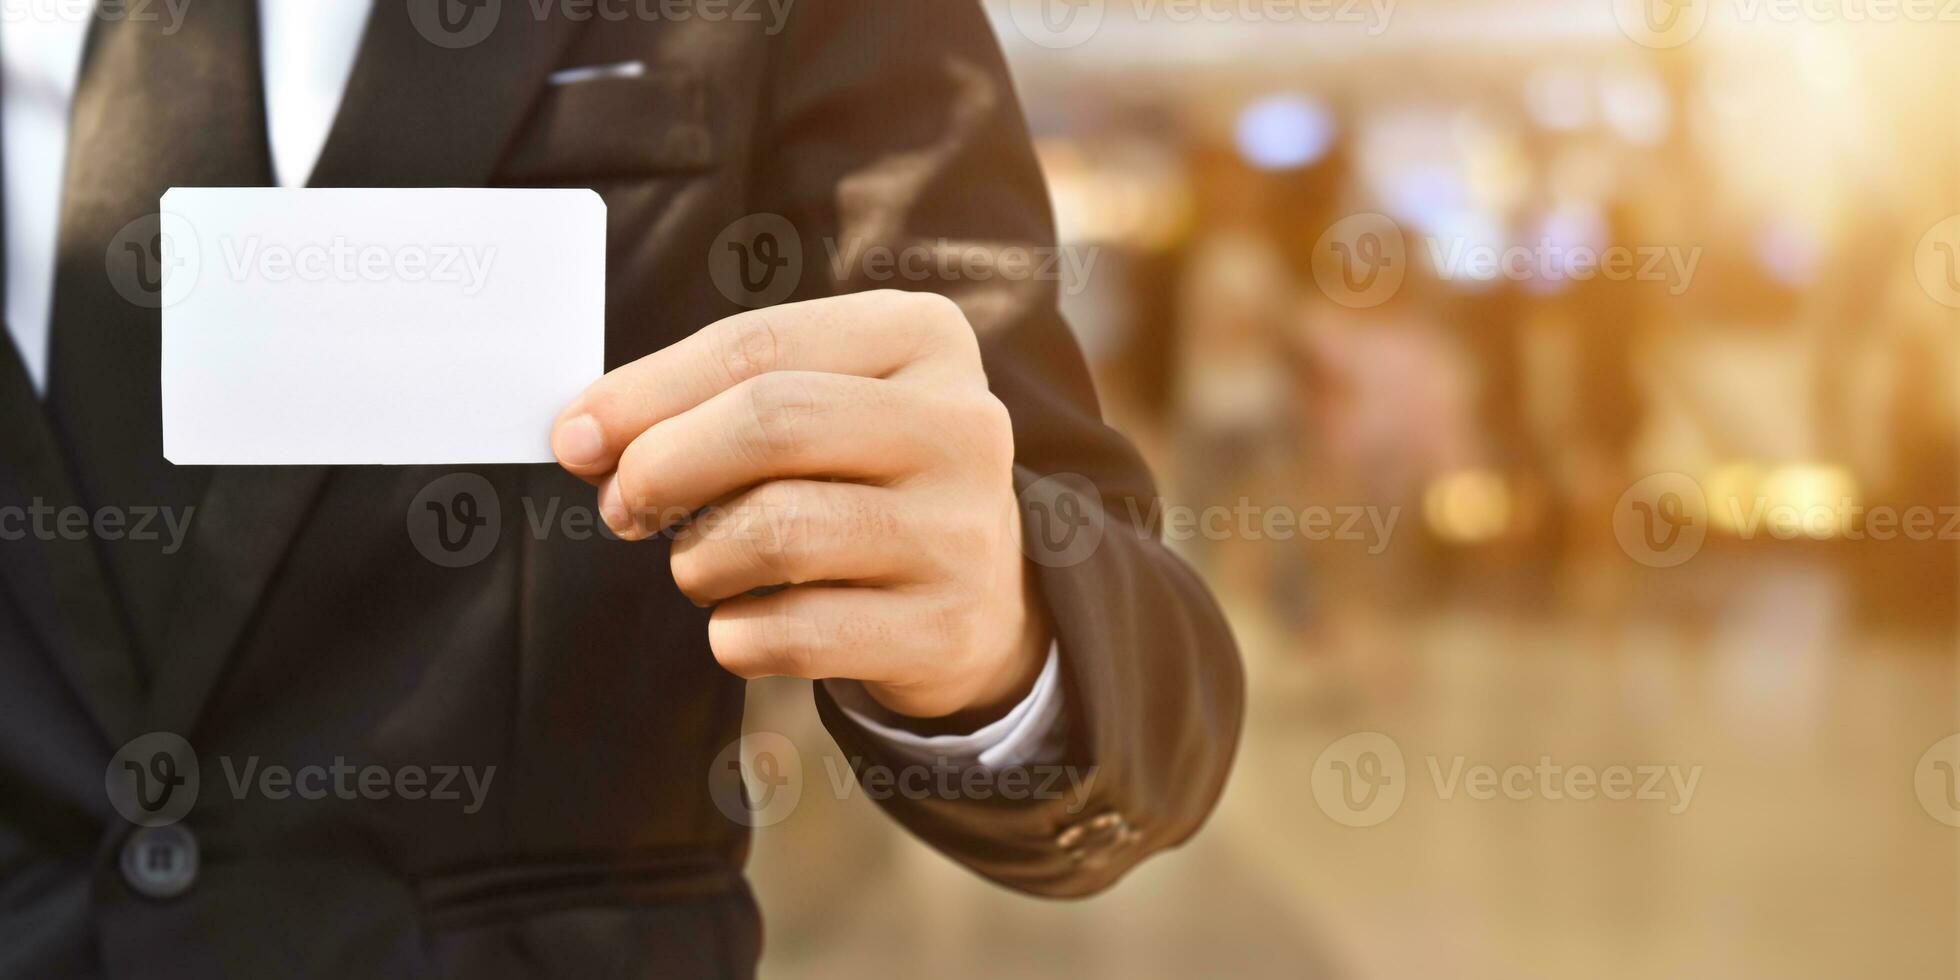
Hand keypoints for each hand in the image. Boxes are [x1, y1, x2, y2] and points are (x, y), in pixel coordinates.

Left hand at [550, 290, 1049, 720]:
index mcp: (922, 337)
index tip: (574, 436)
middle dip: (662, 468)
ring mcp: (962, 531)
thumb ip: (708, 400)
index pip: (756, 347)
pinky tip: (752, 622)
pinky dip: (735, 636)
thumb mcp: (815, 407)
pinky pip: (789, 634)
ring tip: (706, 566)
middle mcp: (961, 424)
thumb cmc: (860, 482)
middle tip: (622, 507)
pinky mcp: (943, 629)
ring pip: (774, 533)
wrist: (977, 603)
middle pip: (768, 423)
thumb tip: (583, 435)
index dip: (644, 393)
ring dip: (698, 560)